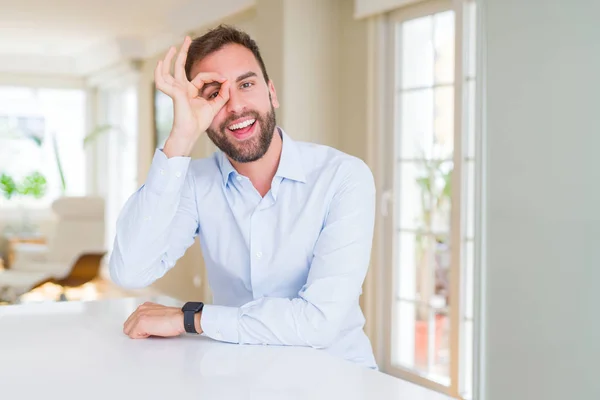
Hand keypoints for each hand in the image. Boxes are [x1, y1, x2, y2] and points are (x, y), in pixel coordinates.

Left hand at [123, 302, 192, 338]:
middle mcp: (140, 309)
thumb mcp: (158, 314)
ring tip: (152, 331)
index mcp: (144, 306)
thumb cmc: (174, 319)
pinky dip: (142, 337)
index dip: (139, 328)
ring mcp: (139, 316)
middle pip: (127, 326)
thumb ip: (149, 317)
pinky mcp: (141, 324)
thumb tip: (144, 327)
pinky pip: (134, 336)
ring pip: (129, 331)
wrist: (181, 319)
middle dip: (136, 331)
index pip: (131, 321)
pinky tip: (152, 332)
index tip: (150, 328)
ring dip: (139, 334)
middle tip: (150, 330)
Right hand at [155, 36, 230, 156]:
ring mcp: (176, 90)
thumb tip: (228, 82)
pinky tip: (160, 63)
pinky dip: (160, 72)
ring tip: (173, 47)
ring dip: (171, 58)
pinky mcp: (175, 93)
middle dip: (184, 52)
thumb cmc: (199, 123)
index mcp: (191, 91)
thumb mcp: (214, 107)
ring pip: (170, 70)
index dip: (214, 76)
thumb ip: (222, 95)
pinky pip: (164, 81)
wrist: (191, 133)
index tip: (225, 78)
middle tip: (187, 38)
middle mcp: (182, 88)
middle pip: (181, 66)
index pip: (202, 77)